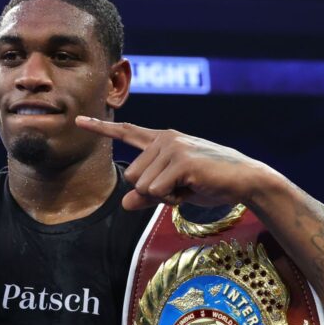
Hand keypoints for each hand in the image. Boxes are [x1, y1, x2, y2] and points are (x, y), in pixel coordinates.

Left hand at [76, 116, 272, 209]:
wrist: (245, 180)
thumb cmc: (209, 183)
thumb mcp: (174, 190)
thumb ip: (148, 194)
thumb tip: (125, 204)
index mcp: (161, 140)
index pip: (126, 132)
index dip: (100, 128)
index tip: (78, 121)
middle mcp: (164, 138)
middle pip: (131, 176)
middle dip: (152, 191)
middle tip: (180, 187)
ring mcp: (172, 147)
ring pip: (142, 186)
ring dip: (164, 196)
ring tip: (189, 185)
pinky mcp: (181, 160)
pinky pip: (157, 191)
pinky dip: (172, 199)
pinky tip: (192, 188)